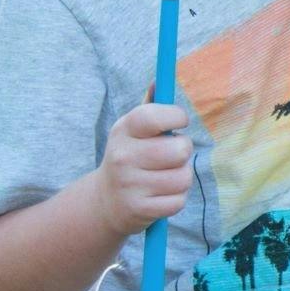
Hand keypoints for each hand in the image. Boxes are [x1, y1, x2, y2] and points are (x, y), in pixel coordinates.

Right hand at [93, 102, 192, 235]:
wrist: (106, 200)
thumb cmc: (130, 157)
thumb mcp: (133, 131)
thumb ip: (150, 108)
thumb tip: (159, 81)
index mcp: (124, 130)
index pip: (154, 117)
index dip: (176, 117)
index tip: (180, 122)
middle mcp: (123, 156)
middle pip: (180, 150)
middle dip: (183, 152)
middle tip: (171, 155)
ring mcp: (130, 184)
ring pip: (183, 177)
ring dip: (181, 177)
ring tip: (165, 176)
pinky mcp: (139, 209)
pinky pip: (178, 201)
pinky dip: (176, 199)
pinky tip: (161, 194)